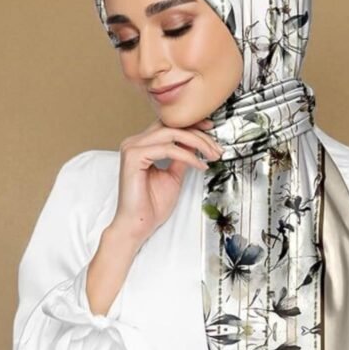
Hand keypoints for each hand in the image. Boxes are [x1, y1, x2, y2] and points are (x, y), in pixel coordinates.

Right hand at [110, 118, 223, 245]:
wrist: (138, 225)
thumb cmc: (152, 205)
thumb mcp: (174, 175)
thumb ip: (182, 157)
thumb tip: (196, 144)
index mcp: (141, 145)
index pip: (168, 125)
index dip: (190, 124)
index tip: (210, 128)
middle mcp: (134, 142)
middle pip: (171, 126)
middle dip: (198, 134)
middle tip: (216, 146)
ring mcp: (132, 148)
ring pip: (171, 133)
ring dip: (196, 142)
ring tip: (211, 155)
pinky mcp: (133, 157)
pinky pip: (168, 149)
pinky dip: (187, 156)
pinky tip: (199, 165)